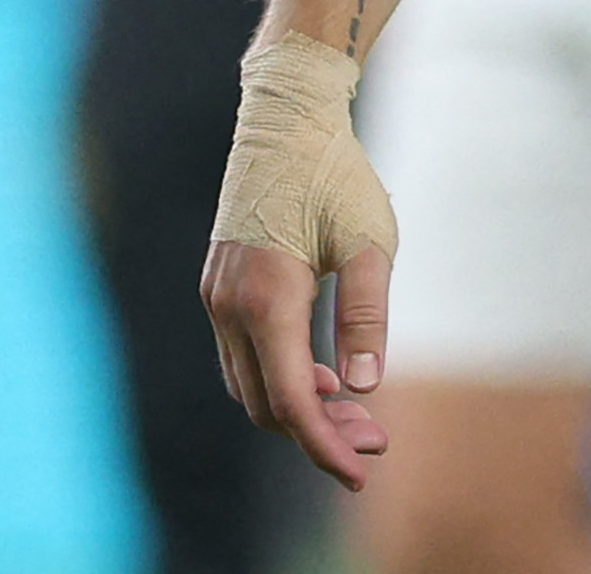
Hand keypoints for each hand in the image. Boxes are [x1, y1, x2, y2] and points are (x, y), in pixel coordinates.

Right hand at [203, 33, 401, 489]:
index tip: (360, 471)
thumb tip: (363, 385)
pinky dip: (278, 377)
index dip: (326, 444)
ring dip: (297, 407)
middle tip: (374, 436)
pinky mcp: (217, 286)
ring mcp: (216, 296)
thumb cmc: (335, 175)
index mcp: (268, 298)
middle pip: (267, 404)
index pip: (292, 401)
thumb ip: (366, 315)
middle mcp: (230, 304)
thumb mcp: (368, 242)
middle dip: (319, 431)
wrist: (285, 119)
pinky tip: (320, 372)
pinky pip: (241, 356)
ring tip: (354, 408)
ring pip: (248, 384)